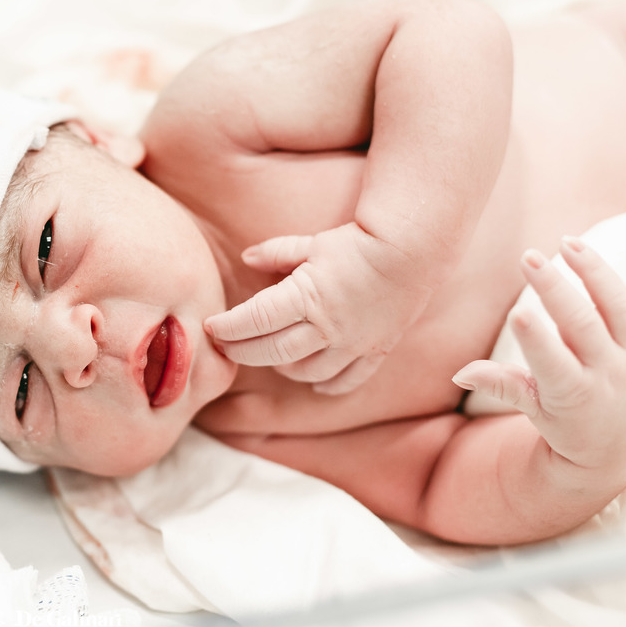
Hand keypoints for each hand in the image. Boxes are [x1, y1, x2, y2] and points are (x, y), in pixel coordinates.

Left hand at [204, 222, 433, 393]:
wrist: (414, 250)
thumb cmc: (357, 242)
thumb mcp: (311, 242)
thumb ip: (276, 253)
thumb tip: (246, 258)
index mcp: (307, 297)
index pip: (255, 320)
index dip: (229, 327)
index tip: (211, 326)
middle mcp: (328, 327)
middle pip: (272, 351)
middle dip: (243, 351)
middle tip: (225, 346)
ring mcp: (352, 344)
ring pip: (305, 371)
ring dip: (280, 367)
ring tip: (265, 355)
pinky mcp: (374, 351)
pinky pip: (346, 380)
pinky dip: (325, 384)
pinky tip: (311, 381)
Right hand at [452, 239, 625, 481]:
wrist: (618, 447)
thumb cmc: (567, 425)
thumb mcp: (533, 411)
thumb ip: (501, 385)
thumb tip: (460, 373)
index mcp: (573, 393)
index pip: (552, 362)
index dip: (536, 339)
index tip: (517, 312)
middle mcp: (609, 372)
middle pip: (582, 325)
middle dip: (554, 289)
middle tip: (528, 257)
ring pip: (618, 307)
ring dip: (594, 272)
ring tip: (568, 243)